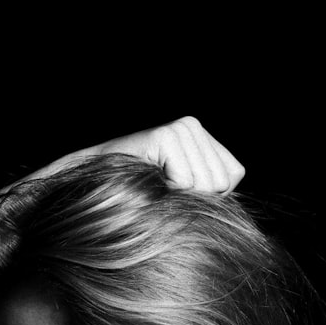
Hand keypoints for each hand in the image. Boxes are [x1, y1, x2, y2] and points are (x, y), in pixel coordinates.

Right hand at [91, 116, 244, 193]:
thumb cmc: (140, 193)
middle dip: (195, 197)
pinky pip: (186, 181)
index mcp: (202, 135)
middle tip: (164, 188)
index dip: (209, 195)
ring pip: (206, 184)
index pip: (232, 175)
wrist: (93, 186)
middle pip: (220, 182)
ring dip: (180, 196)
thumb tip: (230, 199)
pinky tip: (151, 180)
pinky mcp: (165, 135)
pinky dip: (169, 191)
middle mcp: (193, 125)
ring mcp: (180, 127)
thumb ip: (212, 190)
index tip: (177, 189)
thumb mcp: (184, 191)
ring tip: (157, 184)